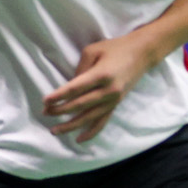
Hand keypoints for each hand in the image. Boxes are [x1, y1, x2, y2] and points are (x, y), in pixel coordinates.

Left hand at [42, 33, 160, 141]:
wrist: (142, 54)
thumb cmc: (115, 48)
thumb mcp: (93, 50)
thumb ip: (80, 69)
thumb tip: (70, 87)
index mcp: (101, 75)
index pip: (75, 88)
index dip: (59, 96)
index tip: (45, 101)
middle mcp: (108, 91)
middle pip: (80, 104)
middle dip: (61, 110)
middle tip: (45, 112)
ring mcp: (113, 100)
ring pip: (89, 117)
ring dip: (71, 125)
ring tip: (55, 131)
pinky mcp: (116, 105)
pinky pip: (102, 122)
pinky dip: (91, 132)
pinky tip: (79, 139)